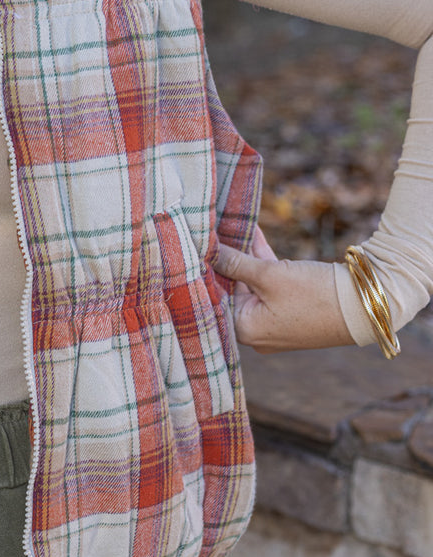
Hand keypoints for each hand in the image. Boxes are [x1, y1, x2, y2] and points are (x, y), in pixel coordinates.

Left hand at [212, 225, 353, 353]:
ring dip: (244, 256)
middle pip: (231, 289)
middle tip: (209, 231)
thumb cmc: (314, 295)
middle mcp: (255, 331)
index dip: (204, 269)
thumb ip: (235, 262)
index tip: (194, 244)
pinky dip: (262, 261)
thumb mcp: (269, 275)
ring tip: (229, 226)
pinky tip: (254, 232)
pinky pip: (269, 283)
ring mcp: (273, 321)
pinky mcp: (289, 309)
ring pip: (250, 283)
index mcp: (244, 329)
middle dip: (224, 259)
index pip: (212, 296)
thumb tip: (207, 250)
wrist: (364, 306)